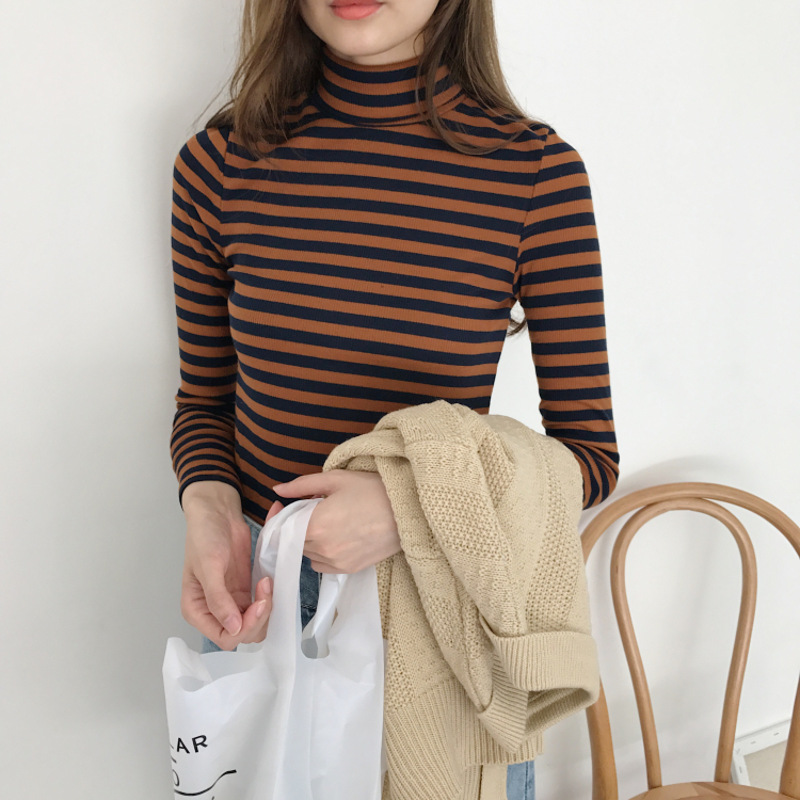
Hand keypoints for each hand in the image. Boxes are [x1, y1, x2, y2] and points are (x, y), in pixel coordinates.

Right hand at [180, 481, 272, 650]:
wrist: (216, 512)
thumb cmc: (205, 536)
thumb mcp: (208, 566)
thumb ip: (218, 599)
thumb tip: (233, 628)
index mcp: (197, 611)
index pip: (225, 637)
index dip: (245, 627)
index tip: (258, 603)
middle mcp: (214, 611)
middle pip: (244, 634)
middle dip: (259, 617)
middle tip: (265, 589)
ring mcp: (232, 601)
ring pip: (256, 622)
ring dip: (266, 608)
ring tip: (267, 583)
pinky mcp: (246, 590)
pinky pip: (261, 605)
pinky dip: (269, 598)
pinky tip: (268, 581)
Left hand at [270, 469, 400, 573]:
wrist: (407, 512)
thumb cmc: (373, 490)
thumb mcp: (336, 479)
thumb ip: (302, 485)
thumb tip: (277, 489)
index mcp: (314, 525)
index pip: (282, 528)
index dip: (281, 516)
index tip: (286, 506)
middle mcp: (321, 548)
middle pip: (293, 540)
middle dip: (298, 525)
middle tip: (315, 509)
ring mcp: (334, 562)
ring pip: (306, 553)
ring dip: (310, 539)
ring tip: (329, 522)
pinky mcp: (348, 570)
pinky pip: (321, 564)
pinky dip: (322, 553)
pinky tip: (337, 537)